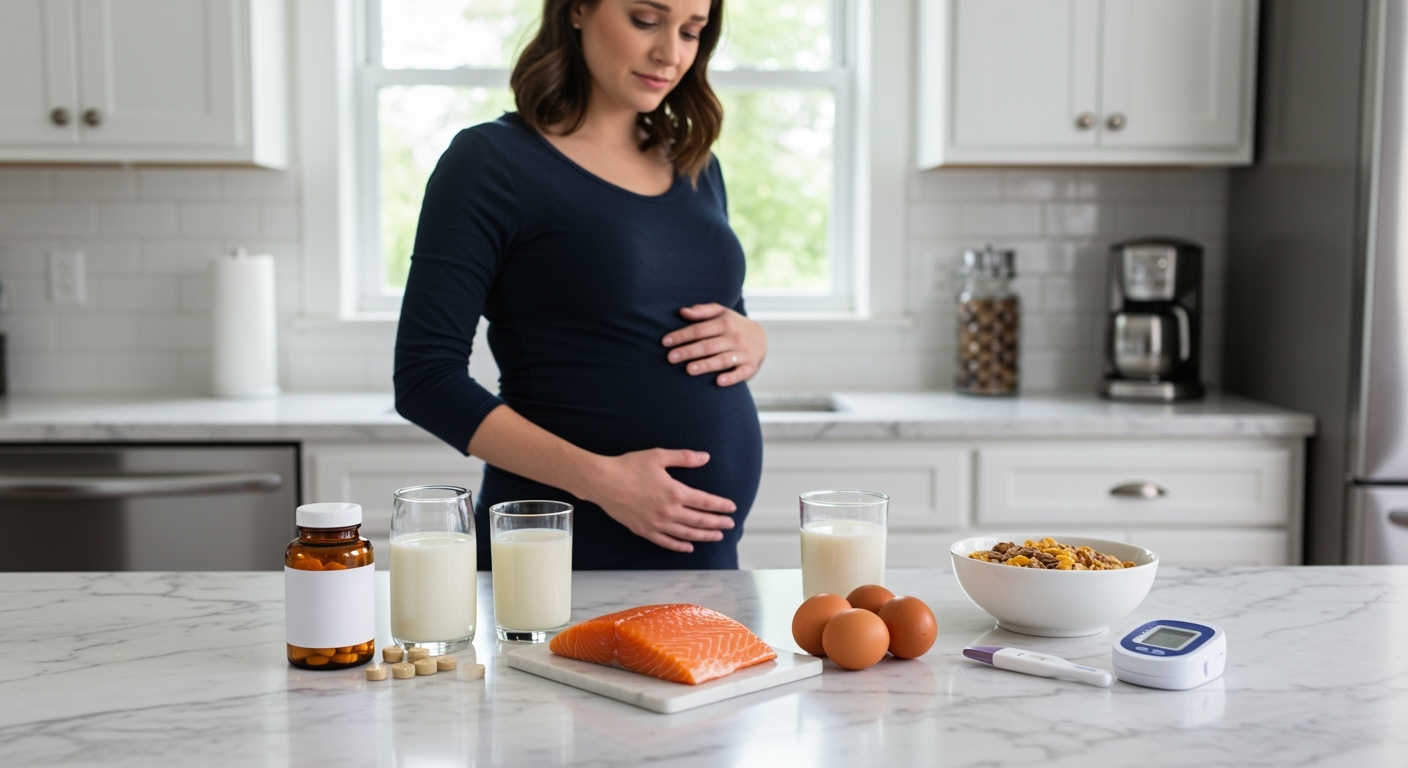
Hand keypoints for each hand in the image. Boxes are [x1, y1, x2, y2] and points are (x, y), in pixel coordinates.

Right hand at [581, 449, 736, 552]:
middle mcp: (668, 511)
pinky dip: (679, 546)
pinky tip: (689, 547)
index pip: (705, 502)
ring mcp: (656, 523)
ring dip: (704, 536)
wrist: (602, 481)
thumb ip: (684, 458)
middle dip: (717, 523)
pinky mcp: (643, 530)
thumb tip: (705, 457)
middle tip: (730, 525)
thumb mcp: (659, 456)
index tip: (732, 508)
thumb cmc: (629, 466)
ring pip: (686, 534)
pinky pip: (666, 542)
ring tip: (716, 536)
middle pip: (699, 521)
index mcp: (675, 492)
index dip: (721, 506)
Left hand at [662, 303, 766, 386]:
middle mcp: (734, 337)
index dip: (682, 335)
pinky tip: (719, 382)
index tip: (665, 342)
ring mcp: (743, 353)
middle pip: (708, 345)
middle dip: (689, 351)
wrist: (761, 338)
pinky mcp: (750, 366)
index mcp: (725, 323)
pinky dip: (731, 377)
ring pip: (722, 359)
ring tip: (689, 369)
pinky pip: (741, 373)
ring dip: (706, 364)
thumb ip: (702, 311)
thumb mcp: (721, 313)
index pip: (699, 329)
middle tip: (670, 358)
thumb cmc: (733, 325)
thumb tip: (682, 311)